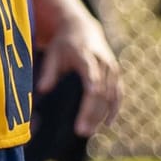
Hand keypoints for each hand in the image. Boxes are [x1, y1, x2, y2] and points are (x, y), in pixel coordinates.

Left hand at [36, 8, 120, 135]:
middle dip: (92, 112)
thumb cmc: (63, 44)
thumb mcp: (53, 53)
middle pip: (101, 91)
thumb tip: (42, 89)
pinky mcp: (116, 74)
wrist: (83, 28)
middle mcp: (102, 62)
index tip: (90, 103)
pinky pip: (118, 94)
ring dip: (101, 115)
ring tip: (89, 132)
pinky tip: (107, 124)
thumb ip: (49, 71)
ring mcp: (112, 68)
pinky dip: (114, 109)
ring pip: (111, 95)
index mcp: (86, 55)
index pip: (91, 74)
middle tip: (82, 131)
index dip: (93, 88)